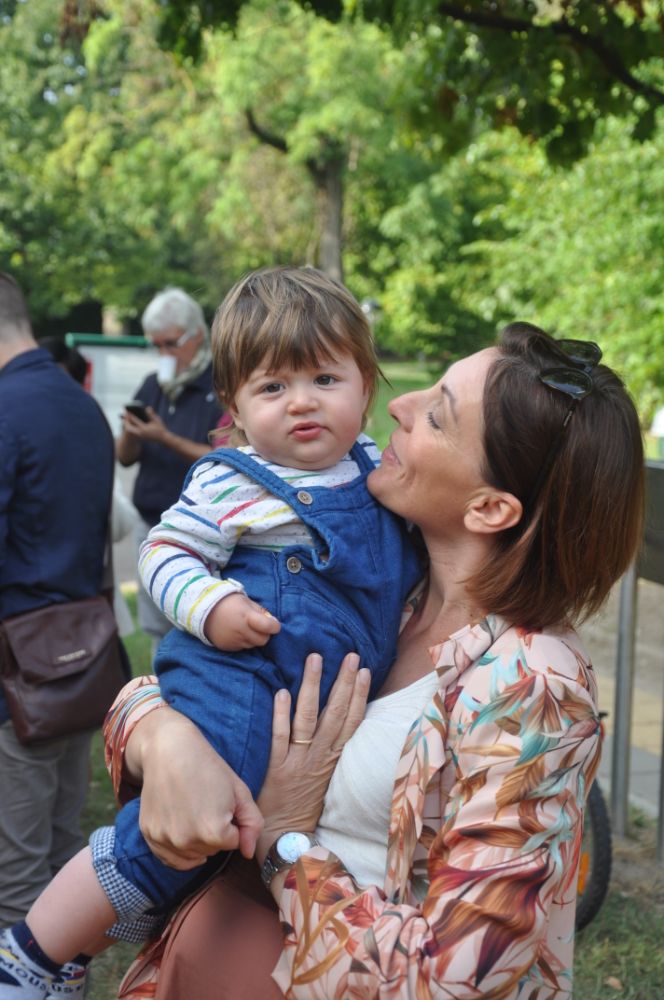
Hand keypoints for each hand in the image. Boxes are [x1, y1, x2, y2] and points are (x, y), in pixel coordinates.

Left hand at [122, 406, 167, 443]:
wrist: (162, 438)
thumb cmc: (160, 429)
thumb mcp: (157, 420)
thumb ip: (151, 414)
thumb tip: (147, 407)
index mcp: (144, 428)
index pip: (135, 421)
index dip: (130, 415)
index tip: (127, 411)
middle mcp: (141, 433)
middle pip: (129, 427)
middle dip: (126, 421)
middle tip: (124, 415)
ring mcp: (140, 436)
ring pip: (130, 430)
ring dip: (128, 425)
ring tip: (126, 419)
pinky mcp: (140, 437)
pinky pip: (133, 432)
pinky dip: (131, 428)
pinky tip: (130, 424)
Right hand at [129, 706, 262, 868]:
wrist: (169, 750)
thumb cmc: (208, 767)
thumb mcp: (240, 791)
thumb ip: (252, 824)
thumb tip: (248, 853)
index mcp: (213, 831)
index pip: (233, 842)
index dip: (231, 821)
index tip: (222, 801)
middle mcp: (187, 841)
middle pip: (212, 851)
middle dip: (215, 831)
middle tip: (206, 802)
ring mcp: (165, 840)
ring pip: (192, 855)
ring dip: (197, 840)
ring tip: (193, 810)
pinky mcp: (150, 836)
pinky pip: (170, 858)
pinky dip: (179, 849)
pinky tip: (182, 826)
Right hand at [204, 593, 280, 650]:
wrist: (205, 610)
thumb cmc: (229, 603)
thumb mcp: (247, 602)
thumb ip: (261, 612)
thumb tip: (273, 623)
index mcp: (247, 617)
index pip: (268, 627)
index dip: (274, 626)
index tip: (274, 624)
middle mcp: (240, 631)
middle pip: (263, 640)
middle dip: (264, 634)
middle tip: (259, 626)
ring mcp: (233, 641)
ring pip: (253, 645)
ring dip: (253, 638)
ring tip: (245, 628)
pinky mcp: (227, 647)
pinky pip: (242, 648)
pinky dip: (244, 642)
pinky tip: (237, 633)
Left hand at [256, 653, 369, 867]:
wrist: (286, 839)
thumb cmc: (304, 807)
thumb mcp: (326, 778)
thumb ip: (330, 752)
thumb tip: (337, 724)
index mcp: (334, 759)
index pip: (351, 721)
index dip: (358, 694)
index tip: (363, 670)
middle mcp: (320, 757)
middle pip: (334, 714)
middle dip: (342, 682)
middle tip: (348, 654)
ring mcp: (299, 762)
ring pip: (308, 718)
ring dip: (313, 687)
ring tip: (315, 659)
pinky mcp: (277, 769)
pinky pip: (280, 738)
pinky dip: (280, 715)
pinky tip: (282, 692)